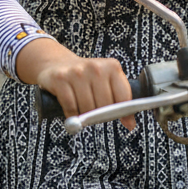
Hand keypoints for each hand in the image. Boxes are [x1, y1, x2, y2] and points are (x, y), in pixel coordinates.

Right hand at [19, 40, 135, 130]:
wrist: (57, 64)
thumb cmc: (86, 78)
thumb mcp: (106, 82)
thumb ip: (120, 99)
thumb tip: (130, 124)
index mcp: (111, 66)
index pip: (123, 96)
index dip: (124, 113)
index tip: (125, 121)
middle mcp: (95, 67)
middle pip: (105, 105)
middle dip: (101, 115)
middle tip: (96, 114)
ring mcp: (77, 72)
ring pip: (88, 108)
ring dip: (85, 116)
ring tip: (83, 110)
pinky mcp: (60, 79)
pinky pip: (71, 107)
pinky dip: (72, 116)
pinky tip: (73, 113)